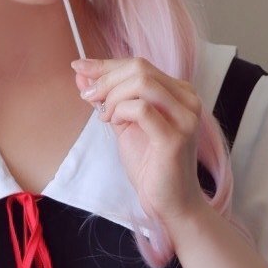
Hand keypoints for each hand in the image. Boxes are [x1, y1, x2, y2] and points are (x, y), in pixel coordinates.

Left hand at [73, 55, 206, 227]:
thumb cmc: (151, 166)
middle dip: (106, 80)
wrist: (169, 202)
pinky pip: (141, 108)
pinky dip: (121, 111)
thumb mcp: (124, 124)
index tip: (80, 67)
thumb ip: (107, 98)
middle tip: (89, 98)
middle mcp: (187, 99)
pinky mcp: (175, 136)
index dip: (106, 65)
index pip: (140, 65)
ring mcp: (184, 117)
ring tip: (105, 116)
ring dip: (113, 96)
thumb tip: (82, 74)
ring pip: (141, 82)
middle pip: (140, 68)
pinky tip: (115, 124)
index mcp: (178, 92)